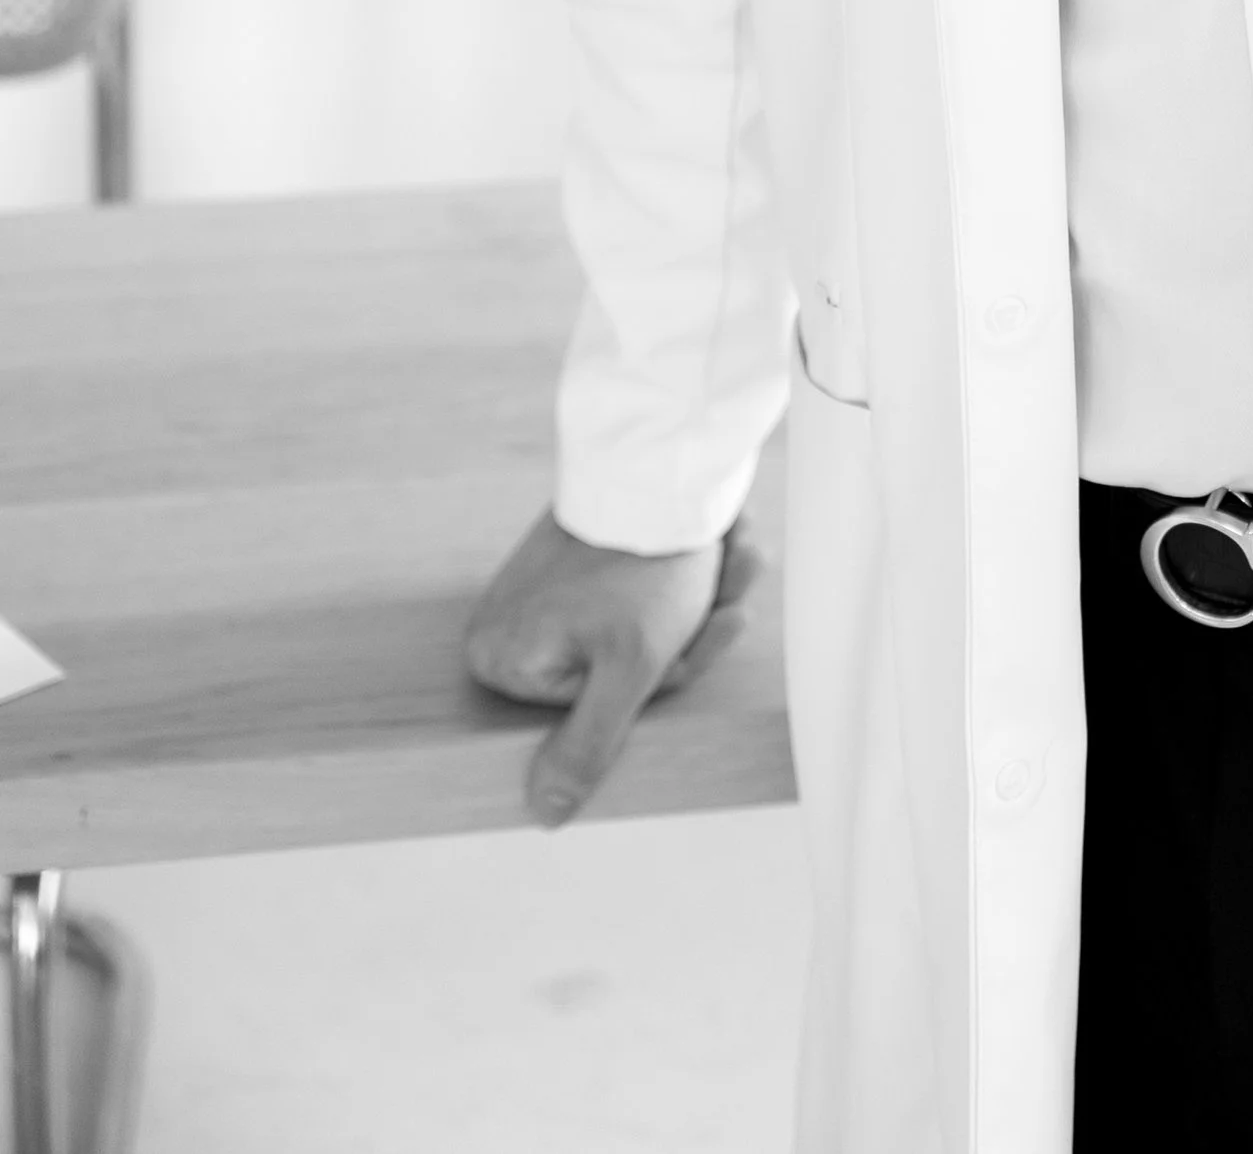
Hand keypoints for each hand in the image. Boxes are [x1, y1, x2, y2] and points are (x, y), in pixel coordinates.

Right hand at [464, 506, 755, 825]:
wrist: (663, 458)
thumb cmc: (645, 564)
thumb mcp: (629, 668)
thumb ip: (588, 744)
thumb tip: (543, 812)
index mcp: (501, 657)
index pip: (588, 714)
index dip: (649, 683)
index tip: (675, 643)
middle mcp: (509, 626)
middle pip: (615, 671)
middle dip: (686, 637)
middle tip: (726, 596)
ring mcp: (544, 592)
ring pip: (638, 633)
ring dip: (700, 603)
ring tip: (733, 555)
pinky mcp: (578, 563)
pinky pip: (636, 598)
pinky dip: (684, 583)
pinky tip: (721, 550)